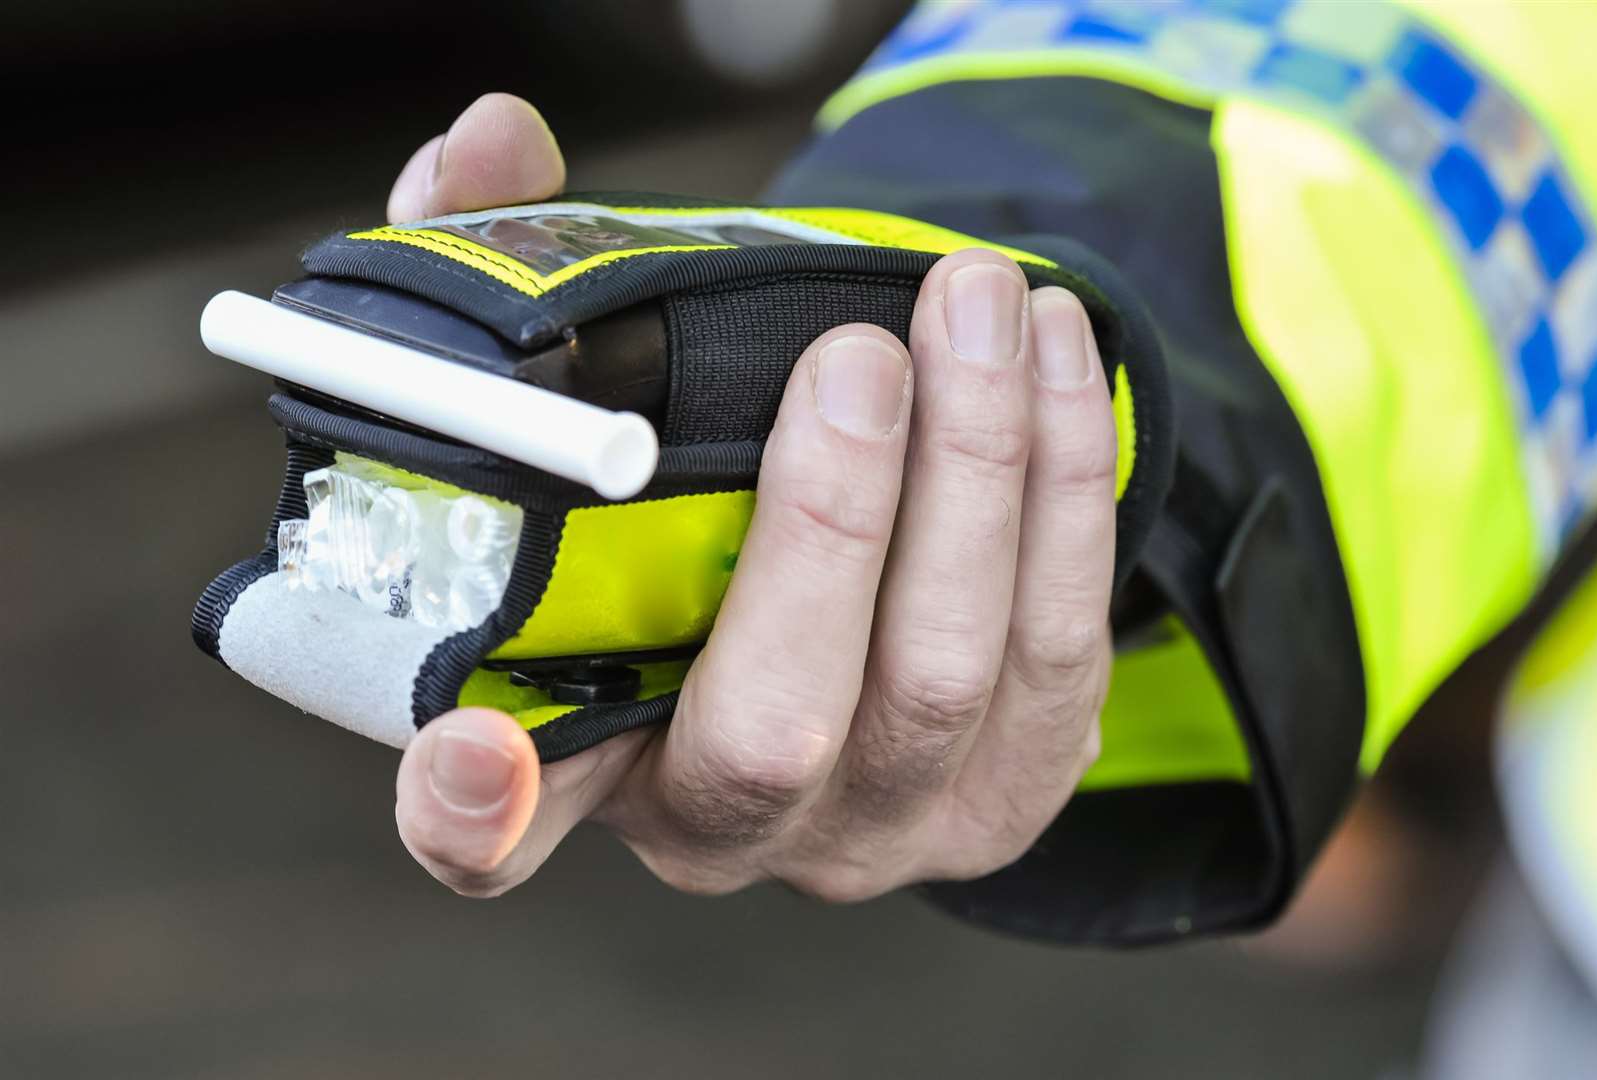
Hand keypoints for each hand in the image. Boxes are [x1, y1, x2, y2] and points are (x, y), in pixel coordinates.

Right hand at [390, 94, 1115, 900]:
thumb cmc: (688, 493)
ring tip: (978, 301)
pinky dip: (1065, 488)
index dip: (469, 809)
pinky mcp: (1009, 790)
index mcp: (580, 755)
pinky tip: (1053, 360)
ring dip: (980, 468)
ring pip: (948, 674)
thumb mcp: (587, 399)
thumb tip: (491, 142)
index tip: (477, 747)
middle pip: (777, 727)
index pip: (488, 834)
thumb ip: (513, 277)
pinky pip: (1061, 647)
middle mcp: (726, 823)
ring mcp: (878, 824)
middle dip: (831, 524)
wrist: (845, 577)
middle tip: (857, 354)